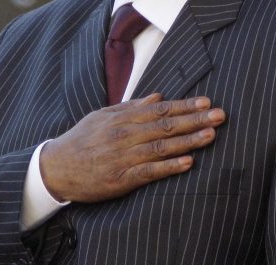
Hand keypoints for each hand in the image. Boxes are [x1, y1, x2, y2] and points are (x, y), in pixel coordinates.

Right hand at [40, 93, 225, 202]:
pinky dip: (169, 167)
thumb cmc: (82, 139)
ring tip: (211, 135)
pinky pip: (150, 172)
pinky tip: (187, 162)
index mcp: (125, 118)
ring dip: (189, 141)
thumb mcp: (104, 115)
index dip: (186, 105)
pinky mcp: (122, 178)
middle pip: (167, 125)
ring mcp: (125, 157)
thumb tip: (159, 96)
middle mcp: (127, 135)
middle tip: (220, 115)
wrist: (55, 168)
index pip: (162, 109)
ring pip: (163, 147)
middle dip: (196, 119)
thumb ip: (133, 106)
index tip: (207, 101)